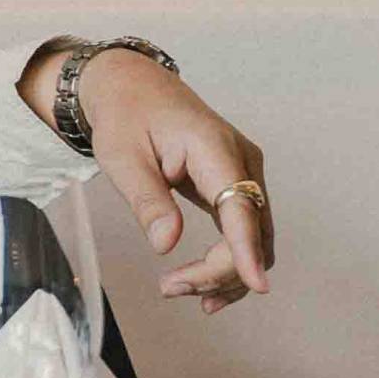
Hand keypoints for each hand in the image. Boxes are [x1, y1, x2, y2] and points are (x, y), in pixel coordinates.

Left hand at [20, 46, 274, 310]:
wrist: (134, 87)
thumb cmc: (126, 115)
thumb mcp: (121, 157)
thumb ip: (147, 199)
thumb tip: (166, 244)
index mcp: (213, 146)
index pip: (239, 205)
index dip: (247, 249)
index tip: (257, 284)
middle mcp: (242, 160)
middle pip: (252, 230)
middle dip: (220, 270)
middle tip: (170, 288)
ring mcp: (245, 172)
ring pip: (255, 237)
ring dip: (225, 272)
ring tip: (179, 290)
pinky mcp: (238, 185)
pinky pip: (245, 231)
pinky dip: (229, 261)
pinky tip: (207, 290)